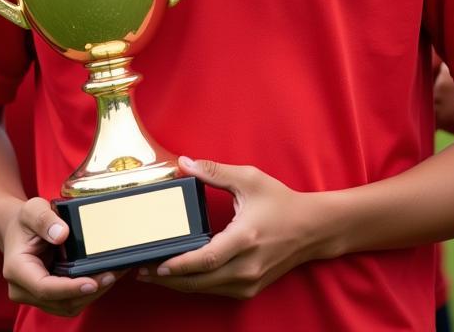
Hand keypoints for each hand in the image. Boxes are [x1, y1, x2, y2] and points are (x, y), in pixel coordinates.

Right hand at [0, 196, 123, 316]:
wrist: (18, 229)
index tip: (92, 282)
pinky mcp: (48, 296)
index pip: (44, 288)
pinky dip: (88, 292)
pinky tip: (103, 276)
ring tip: (112, 274)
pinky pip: (70, 300)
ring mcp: (35, 296)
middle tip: (112, 274)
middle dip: (88, 292)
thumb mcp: (32, 210)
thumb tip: (61, 234)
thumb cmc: (25, 220)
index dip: (70, 288)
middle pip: (60, 302)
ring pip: (67, 306)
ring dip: (92, 294)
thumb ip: (45, 219)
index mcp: (16, 269)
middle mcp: (23, 289)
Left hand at [138, 157, 317, 298]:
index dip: (179, 265)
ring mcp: (250, 281)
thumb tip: (184, 163)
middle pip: (200, 282)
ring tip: (154, 275)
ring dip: (179, 284)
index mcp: (245, 238)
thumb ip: (214, 172)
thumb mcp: (249, 179)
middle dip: (168, 279)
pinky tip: (181, 276)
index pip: (206, 259)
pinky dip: (197, 285)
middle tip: (140, 272)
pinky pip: (217, 291)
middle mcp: (247, 265)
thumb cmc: (281, 202)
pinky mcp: (250, 288)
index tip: (155, 265)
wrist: (312, 229)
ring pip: (206, 290)